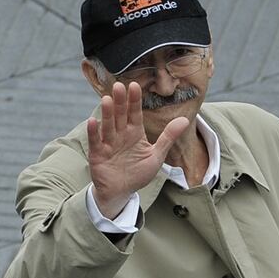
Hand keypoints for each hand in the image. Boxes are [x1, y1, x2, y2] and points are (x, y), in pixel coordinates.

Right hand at [86, 81, 188, 217]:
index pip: (135, 113)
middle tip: (119, 86)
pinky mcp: (98, 155)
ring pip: (108, 126)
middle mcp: (120, 135)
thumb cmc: (138, 172)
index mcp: (135, 133)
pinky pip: (96, 142)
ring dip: (107, 113)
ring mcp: (108, 144)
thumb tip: (185, 120)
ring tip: (106, 99)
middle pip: (120, 116)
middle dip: (120, 102)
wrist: (122, 191)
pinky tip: (93, 121)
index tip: (135, 86)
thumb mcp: (156, 154)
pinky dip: (94, 132)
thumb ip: (168, 137)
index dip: (135, 101)